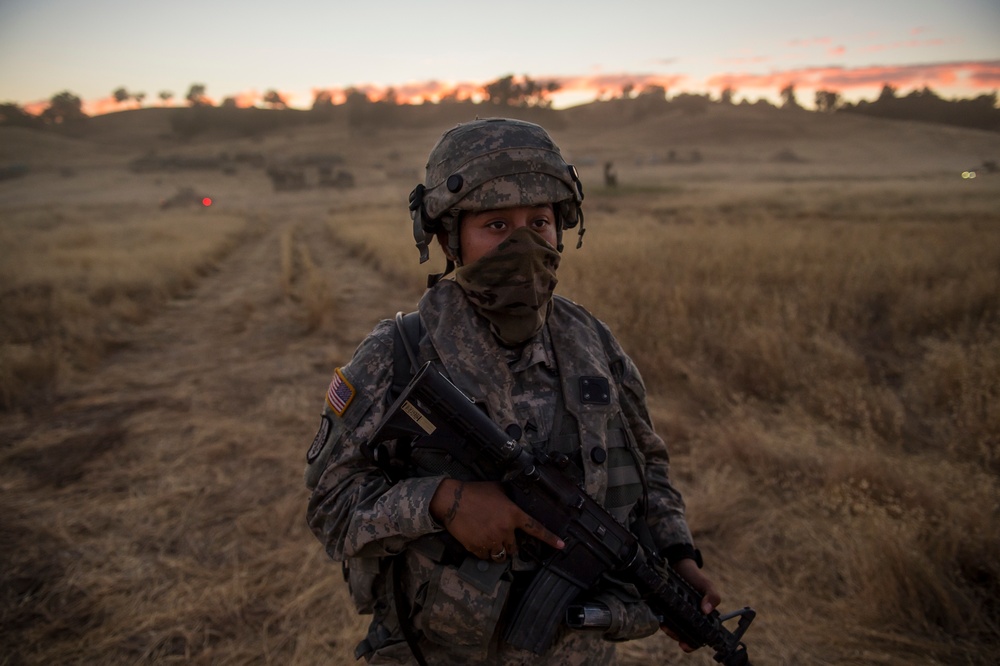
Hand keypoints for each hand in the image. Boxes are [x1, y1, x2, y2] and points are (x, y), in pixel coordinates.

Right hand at [429, 479, 563, 560]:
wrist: (452, 500)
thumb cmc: (474, 492)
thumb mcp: (498, 489)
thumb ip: (510, 496)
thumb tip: (516, 496)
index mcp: (513, 514)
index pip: (536, 528)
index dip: (550, 538)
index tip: (560, 545)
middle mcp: (505, 529)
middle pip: (515, 548)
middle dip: (510, 545)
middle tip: (501, 537)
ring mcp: (491, 540)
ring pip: (500, 555)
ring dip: (497, 551)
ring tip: (490, 541)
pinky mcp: (477, 547)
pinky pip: (485, 557)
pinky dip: (483, 552)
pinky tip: (478, 541)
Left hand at [660, 558, 721, 651]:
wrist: (680, 564)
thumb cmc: (696, 577)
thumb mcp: (707, 585)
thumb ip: (712, 596)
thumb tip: (706, 610)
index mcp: (701, 616)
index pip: (698, 635)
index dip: (692, 643)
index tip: (685, 646)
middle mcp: (688, 617)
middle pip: (682, 634)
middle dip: (676, 636)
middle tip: (671, 631)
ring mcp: (676, 613)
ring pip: (672, 628)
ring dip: (668, 629)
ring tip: (664, 625)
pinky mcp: (665, 607)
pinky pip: (662, 617)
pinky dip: (661, 619)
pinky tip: (660, 618)